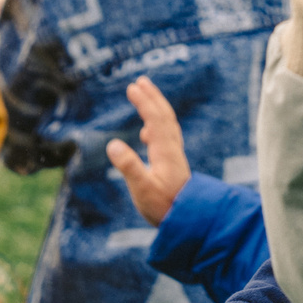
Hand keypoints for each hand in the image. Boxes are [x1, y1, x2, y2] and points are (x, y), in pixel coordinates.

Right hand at [104, 77, 189, 224]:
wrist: (189, 221)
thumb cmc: (164, 207)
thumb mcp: (142, 189)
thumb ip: (128, 167)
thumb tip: (112, 143)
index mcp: (165, 151)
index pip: (155, 119)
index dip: (144, 101)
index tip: (132, 87)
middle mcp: (173, 149)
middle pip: (165, 116)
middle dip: (153, 97)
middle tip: (140, 81)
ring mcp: (175, 156)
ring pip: (168, 125)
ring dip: (156, 108)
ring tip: (145, 98)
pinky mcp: (174, 165)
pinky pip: (167, 137)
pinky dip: (158, 126)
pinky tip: (148, 133)